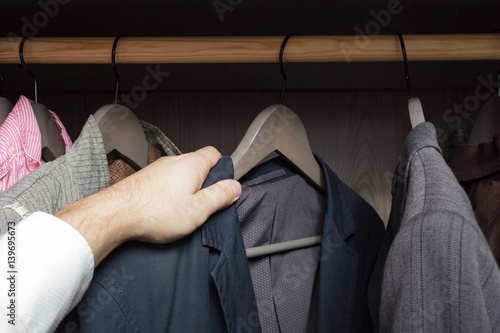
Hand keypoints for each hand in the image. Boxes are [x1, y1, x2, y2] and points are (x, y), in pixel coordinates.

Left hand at [55, 146, 240, 265]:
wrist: (115, 214)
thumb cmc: (154, 211)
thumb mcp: (198, 209)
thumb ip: (220, 196)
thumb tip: (235, 187)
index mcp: (191, 164)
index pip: (214, 154)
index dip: (222, 170)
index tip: (222, 187)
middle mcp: (174, 161)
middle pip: (198, 166)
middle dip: (203, 185)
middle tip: (202, 206)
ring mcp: (157, 169)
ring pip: (180, 176)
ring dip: (185, 191)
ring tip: (181, 212)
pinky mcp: (144, 180)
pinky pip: (165, 183)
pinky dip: (168, 195)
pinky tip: (164, 212)